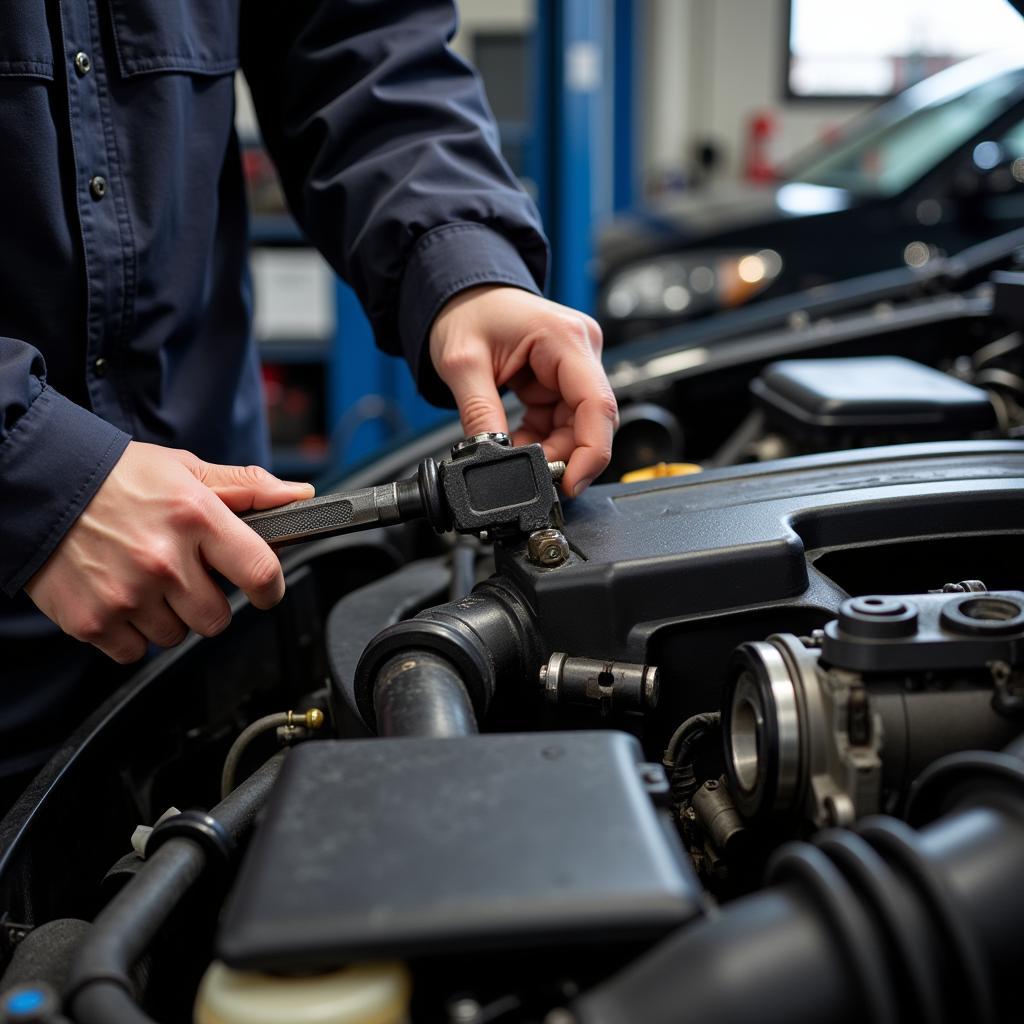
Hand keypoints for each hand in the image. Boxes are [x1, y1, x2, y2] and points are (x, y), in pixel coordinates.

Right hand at [25, 441, 313, 663]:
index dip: (270, 588)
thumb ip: (245, 487)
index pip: (260, 572)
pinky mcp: (93, 621)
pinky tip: (121, 597)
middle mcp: (163, 559)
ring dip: (168, 617)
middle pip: (217, 618)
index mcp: (194, 517)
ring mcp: (127, 594)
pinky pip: (135, 651)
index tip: (265, 590)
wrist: (37, 486)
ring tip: (146, 580)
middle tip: (185, 576)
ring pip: (176, 637)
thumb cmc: (115, 478)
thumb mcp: (184, 470)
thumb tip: (297, 496)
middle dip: (208, 602)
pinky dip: (131, 633)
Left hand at [429, 286, 617, 495]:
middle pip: (590, 422)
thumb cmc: (466, 310)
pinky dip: (540, 438)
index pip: (598, 405)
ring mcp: (574, 365)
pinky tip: (517, 438)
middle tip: (529, 473)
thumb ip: (479, 415)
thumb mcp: (463, 365)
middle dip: (562, 454)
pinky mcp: (562, 379)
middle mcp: (580, 350)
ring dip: (548, 448)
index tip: (571, 483)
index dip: (591, 453)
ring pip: (576, 427)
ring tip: (511, 448)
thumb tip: (494, 459)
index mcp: (565, 338)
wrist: (461, 293)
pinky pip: (561, 421)